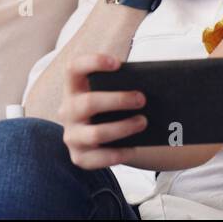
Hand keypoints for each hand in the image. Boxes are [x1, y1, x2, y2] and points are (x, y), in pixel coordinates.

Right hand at [60, 53, 145, 170]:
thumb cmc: (113, 108)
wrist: (105, 139)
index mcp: (74, 88)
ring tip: (143, 122)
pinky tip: (134, 148)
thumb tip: (154, 84)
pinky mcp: (79, 157)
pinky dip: (119, 153)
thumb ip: (123, 85)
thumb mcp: (112, 93)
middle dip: (117, 100)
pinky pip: (100, 158)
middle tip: (141, 99)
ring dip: (123, 128)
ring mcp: (72, 136)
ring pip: (96, 133)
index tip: (117, 63)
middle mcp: (68, 111)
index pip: (74, 68)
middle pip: (88, 103)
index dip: (92, 62)